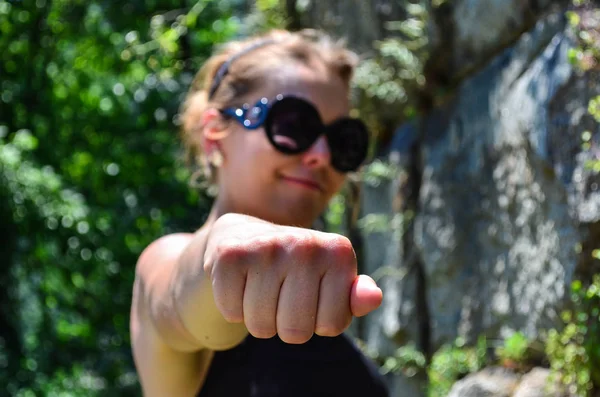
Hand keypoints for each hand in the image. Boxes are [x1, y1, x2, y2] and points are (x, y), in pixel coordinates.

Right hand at [204, 213, 382, 343]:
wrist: (244, 236)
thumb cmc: (298, 270)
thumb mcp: (332, 282)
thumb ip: (354, 296)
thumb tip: (373, 297)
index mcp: (338, 251)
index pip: (332, 326)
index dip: (318, 321)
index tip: (312, 297)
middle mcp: (305, 243)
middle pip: (295, 332)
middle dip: (286, 325)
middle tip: (282, 296)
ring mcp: (267, 247)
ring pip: (261, 327)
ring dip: (259, 319)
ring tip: (261, 289)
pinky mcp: (231, 255)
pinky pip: (232, 313)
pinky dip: (233, 307)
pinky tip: (241, 282)